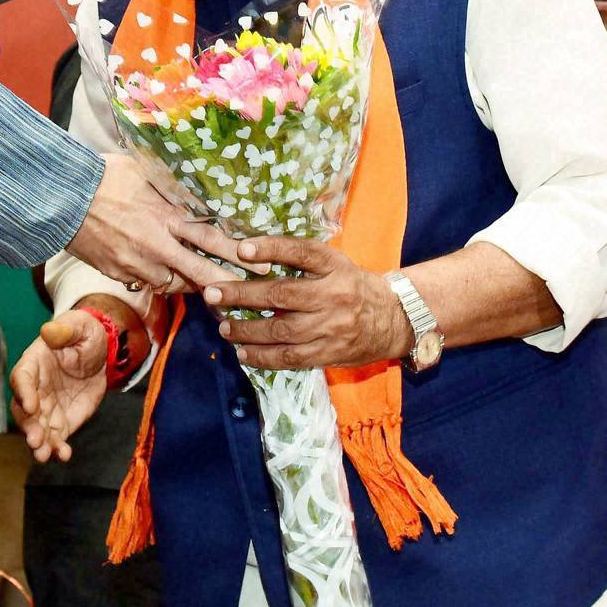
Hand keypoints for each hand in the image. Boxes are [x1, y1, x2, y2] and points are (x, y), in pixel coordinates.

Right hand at [10, 310, 110, 461]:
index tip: (31, 404)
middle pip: (24, 410)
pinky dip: (58, 448)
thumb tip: (49, 330)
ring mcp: (47, 408)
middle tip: (35, 439)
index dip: (24, 391)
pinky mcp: (62, 421)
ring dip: (39, 443)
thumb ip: (64, 330)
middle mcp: (35, 389)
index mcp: (34, 363)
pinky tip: (64, 456)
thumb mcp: (78, 326)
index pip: (22, 378)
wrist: (100, 352)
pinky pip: (56, 437)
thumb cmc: (83, 334)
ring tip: (44, 455)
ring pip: (37, 428)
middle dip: (28, 426)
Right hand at [66, 154, 246, 295]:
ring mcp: (135, 265)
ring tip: (205, 281)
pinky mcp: (118, 274)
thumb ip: (173, 188)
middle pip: (200, 273)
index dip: (238, 255)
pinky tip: (165, 272)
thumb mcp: (145, 172)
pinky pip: (147, 282)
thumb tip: (197, 190)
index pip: (211, 240)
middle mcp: (155, 247)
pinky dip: (159, 278)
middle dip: (226, 285)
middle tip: (247, 293)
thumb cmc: (103, 177)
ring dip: (190, 282)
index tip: (260, 265)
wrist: (62, 199)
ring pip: (174, 284)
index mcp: (166, 218)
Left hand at [199, 236, 413, 369]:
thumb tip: (250, 254)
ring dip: (247, 330)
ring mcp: (331, 327)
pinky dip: (263, 357)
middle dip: (241, 294)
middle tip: (213, 293)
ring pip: (281, 332)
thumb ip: (301, 260)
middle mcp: (333, 295)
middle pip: (281, 295)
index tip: (241, 249)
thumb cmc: (353, 285)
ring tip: (224, 328)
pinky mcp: (329, 353)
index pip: (301, 252)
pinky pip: (290, 358)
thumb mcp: (335, 263)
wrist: (393, 319)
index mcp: (335, 267)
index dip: (271, 249)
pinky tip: (243, 353)